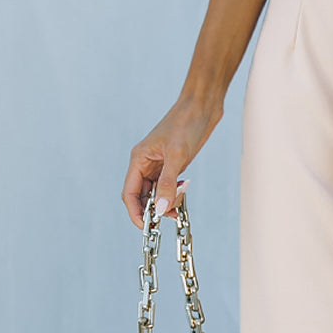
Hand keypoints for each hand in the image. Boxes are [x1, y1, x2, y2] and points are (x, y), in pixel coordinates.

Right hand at [122, 97, 221, 228]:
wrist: (202, 106)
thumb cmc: (186, 123)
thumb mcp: (178, 155)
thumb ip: (168, 183)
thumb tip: (160, 209)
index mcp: (138, 159)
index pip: (130, 194)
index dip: (135, 212)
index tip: (147, 227)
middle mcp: (145, 164)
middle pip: (142, 196)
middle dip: (154, 208)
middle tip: (171, 214)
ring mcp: (158, 165)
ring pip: (156, 193)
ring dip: (167, 201)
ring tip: (182, 197)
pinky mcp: (172, 164)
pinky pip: (168, 186)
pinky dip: (175, 193)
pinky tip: (184, 188)